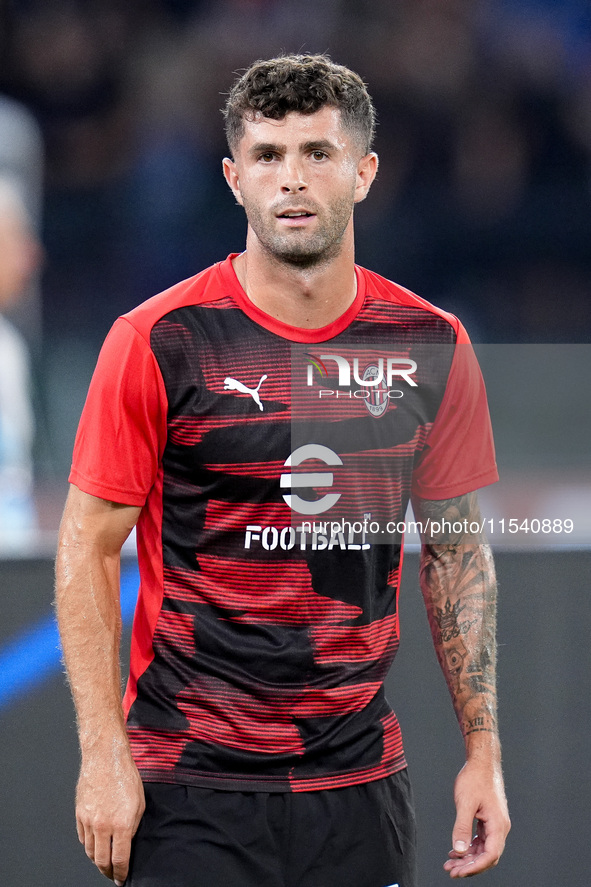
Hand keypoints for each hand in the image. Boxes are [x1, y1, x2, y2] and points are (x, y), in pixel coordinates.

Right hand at [75, 743, 144, 885]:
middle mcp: (103, 825)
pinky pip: (83, 838)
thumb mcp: (139, 803)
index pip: (120, 859)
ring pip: (90, 851)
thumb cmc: (125, 776)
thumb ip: (133, 826)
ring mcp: (89, 820)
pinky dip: (89, 846)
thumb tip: (127, 841)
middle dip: (107, 872)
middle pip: (102, 860)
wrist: (106, 758)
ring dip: (97, 860)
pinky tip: (94, 846)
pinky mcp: (79, 814)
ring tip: (104, 862)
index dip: (121, 873)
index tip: (121, 879)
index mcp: (122, 824)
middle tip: (112, 875)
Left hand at [443, 758, 509, 877]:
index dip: (475, 867)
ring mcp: (495, 824)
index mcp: (498, 825)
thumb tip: (458, 850)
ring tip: (450, 863)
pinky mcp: (489, 820)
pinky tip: (456, 850)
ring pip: (483, 849)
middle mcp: (499, 827)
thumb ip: (461, 827)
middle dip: (470, 866)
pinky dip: (469, 847)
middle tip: (451, 871)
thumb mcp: (465, 803)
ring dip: (468, 858)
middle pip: (487, 856)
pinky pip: (481, 840)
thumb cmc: (475, 778)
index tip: (459, 872)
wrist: (482, 762)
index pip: (490, 855)